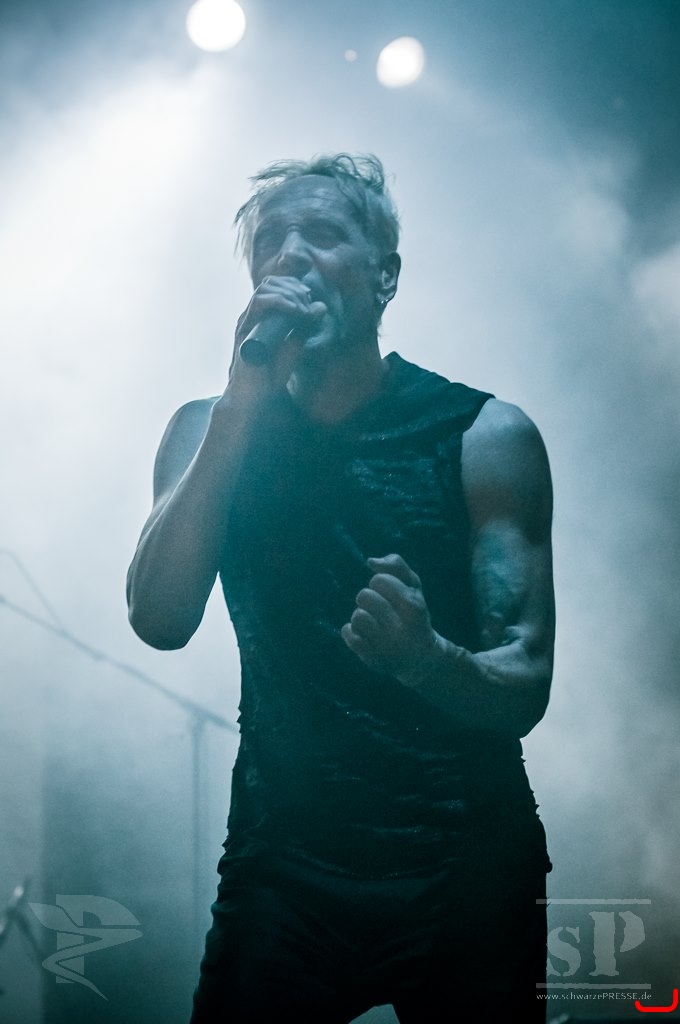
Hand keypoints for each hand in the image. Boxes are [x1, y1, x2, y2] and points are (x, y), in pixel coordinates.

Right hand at [229, 276, 326, 392]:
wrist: (254, 398)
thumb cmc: (270, 376)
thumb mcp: (294, 348)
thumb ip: (305, 327)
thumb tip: (321, 306)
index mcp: (262, 317)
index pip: (276, 285)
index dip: (295, 286)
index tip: (310, 301)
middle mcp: (252, 315)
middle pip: (271, 282)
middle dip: (295, 288)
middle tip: (308, 307)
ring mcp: (246, 321)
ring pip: (265, 288)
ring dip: (289, 293)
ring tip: (303, 310)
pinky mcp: (243, 329)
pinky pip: (259, 303)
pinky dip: (280, 301)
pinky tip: (296, 311)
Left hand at [341, 554, 443, 685]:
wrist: (421, 658)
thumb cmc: (413, 614)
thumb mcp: (414, 587)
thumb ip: (396, 566)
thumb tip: (371, 561)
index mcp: (413, 606)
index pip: (379, 580)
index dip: (380, 583)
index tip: (390, 594)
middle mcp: (400, 628)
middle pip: (364, 596)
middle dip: (369, 599)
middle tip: (380, 609)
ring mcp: (385, 646)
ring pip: (357, 616)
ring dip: (361, 615)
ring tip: (372, 621)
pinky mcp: (372, 659)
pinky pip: (348, 633)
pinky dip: (351, 630)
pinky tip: (364, 634)